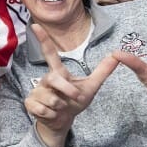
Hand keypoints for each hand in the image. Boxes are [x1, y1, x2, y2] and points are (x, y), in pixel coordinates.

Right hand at [25, 23, 117, 146]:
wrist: (61, 122)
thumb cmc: (73, 101)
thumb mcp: (90, 87)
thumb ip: (102, 72)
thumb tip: (116, 56)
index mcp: (58, 72)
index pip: (49, 52)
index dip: (43, 39)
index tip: (35, 25)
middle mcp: (45, 79)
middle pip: (54, 79)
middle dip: (68, 90)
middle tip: (76, 97)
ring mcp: (36, 91)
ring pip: (51, 99)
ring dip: (61, 107)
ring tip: (60, 108)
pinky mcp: (30, 103)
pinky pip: (43, 109)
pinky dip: (52, 115)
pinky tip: (51, 114)